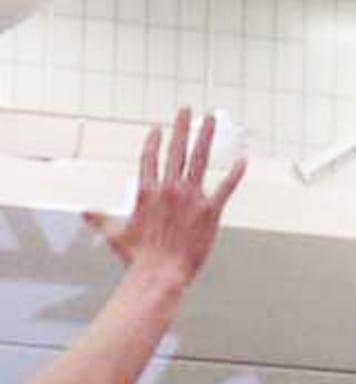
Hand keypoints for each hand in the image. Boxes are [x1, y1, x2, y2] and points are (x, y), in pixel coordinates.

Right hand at [83, 110, 245, 288]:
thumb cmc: (139, 258)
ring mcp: (190, 198)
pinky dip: (234, 174)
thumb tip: (85, 212)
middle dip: (181, 127)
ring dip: (205, 137)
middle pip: (175, 150)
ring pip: (199, 159)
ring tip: (210, 120)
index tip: (158, 128)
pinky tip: (242, 161)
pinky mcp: (209, 211)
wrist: (160, 273)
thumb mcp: (115, 234)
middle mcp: (169, 189)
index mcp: (147, 192)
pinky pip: (225, 188)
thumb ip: (100, 219)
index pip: (150, 157)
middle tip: (187, 110)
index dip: (154, 141)